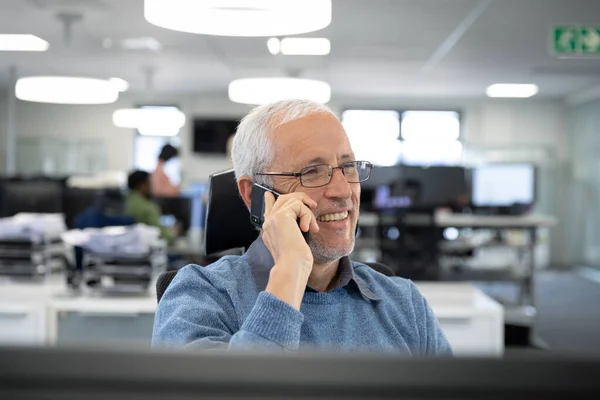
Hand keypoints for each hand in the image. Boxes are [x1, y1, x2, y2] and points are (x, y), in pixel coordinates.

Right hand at [261, 191, 318, 309]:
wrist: (292, 267)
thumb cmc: (295, 261)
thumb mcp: (293, 243)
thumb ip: (292, 229)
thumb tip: (301, 221)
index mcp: (269, 230)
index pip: (267, 209)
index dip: (269, 200)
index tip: (268, 194)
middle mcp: (268, 222)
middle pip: (282, 199)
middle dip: (299, 199)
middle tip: (312, 205)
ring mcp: (273, 218)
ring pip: (292, 200)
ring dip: (308, 211)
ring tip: (312, 227)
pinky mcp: (282, 216)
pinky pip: (299, 205)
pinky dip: (308, 216)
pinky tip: (309, 229)